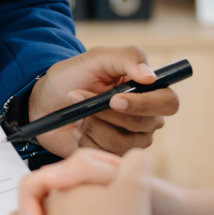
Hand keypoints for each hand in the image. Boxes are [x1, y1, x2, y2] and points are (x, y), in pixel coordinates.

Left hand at [28, 46, 178, 157]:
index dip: (145, 104)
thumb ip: (127, 58)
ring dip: (93, 126)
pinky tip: (78, 130)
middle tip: (79, 98)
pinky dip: (86, 141)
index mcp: (150, 91)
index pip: (168, 102)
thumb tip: (151, 76)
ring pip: (123, 143)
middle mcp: (147, 119)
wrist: (45, 101)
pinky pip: (106, 155)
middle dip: (105, 113)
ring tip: (78, 115)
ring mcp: (131, 140)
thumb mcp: (97, 58)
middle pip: (142, 125)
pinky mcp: (112, 156)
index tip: (114, 100)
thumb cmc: (73, 76)